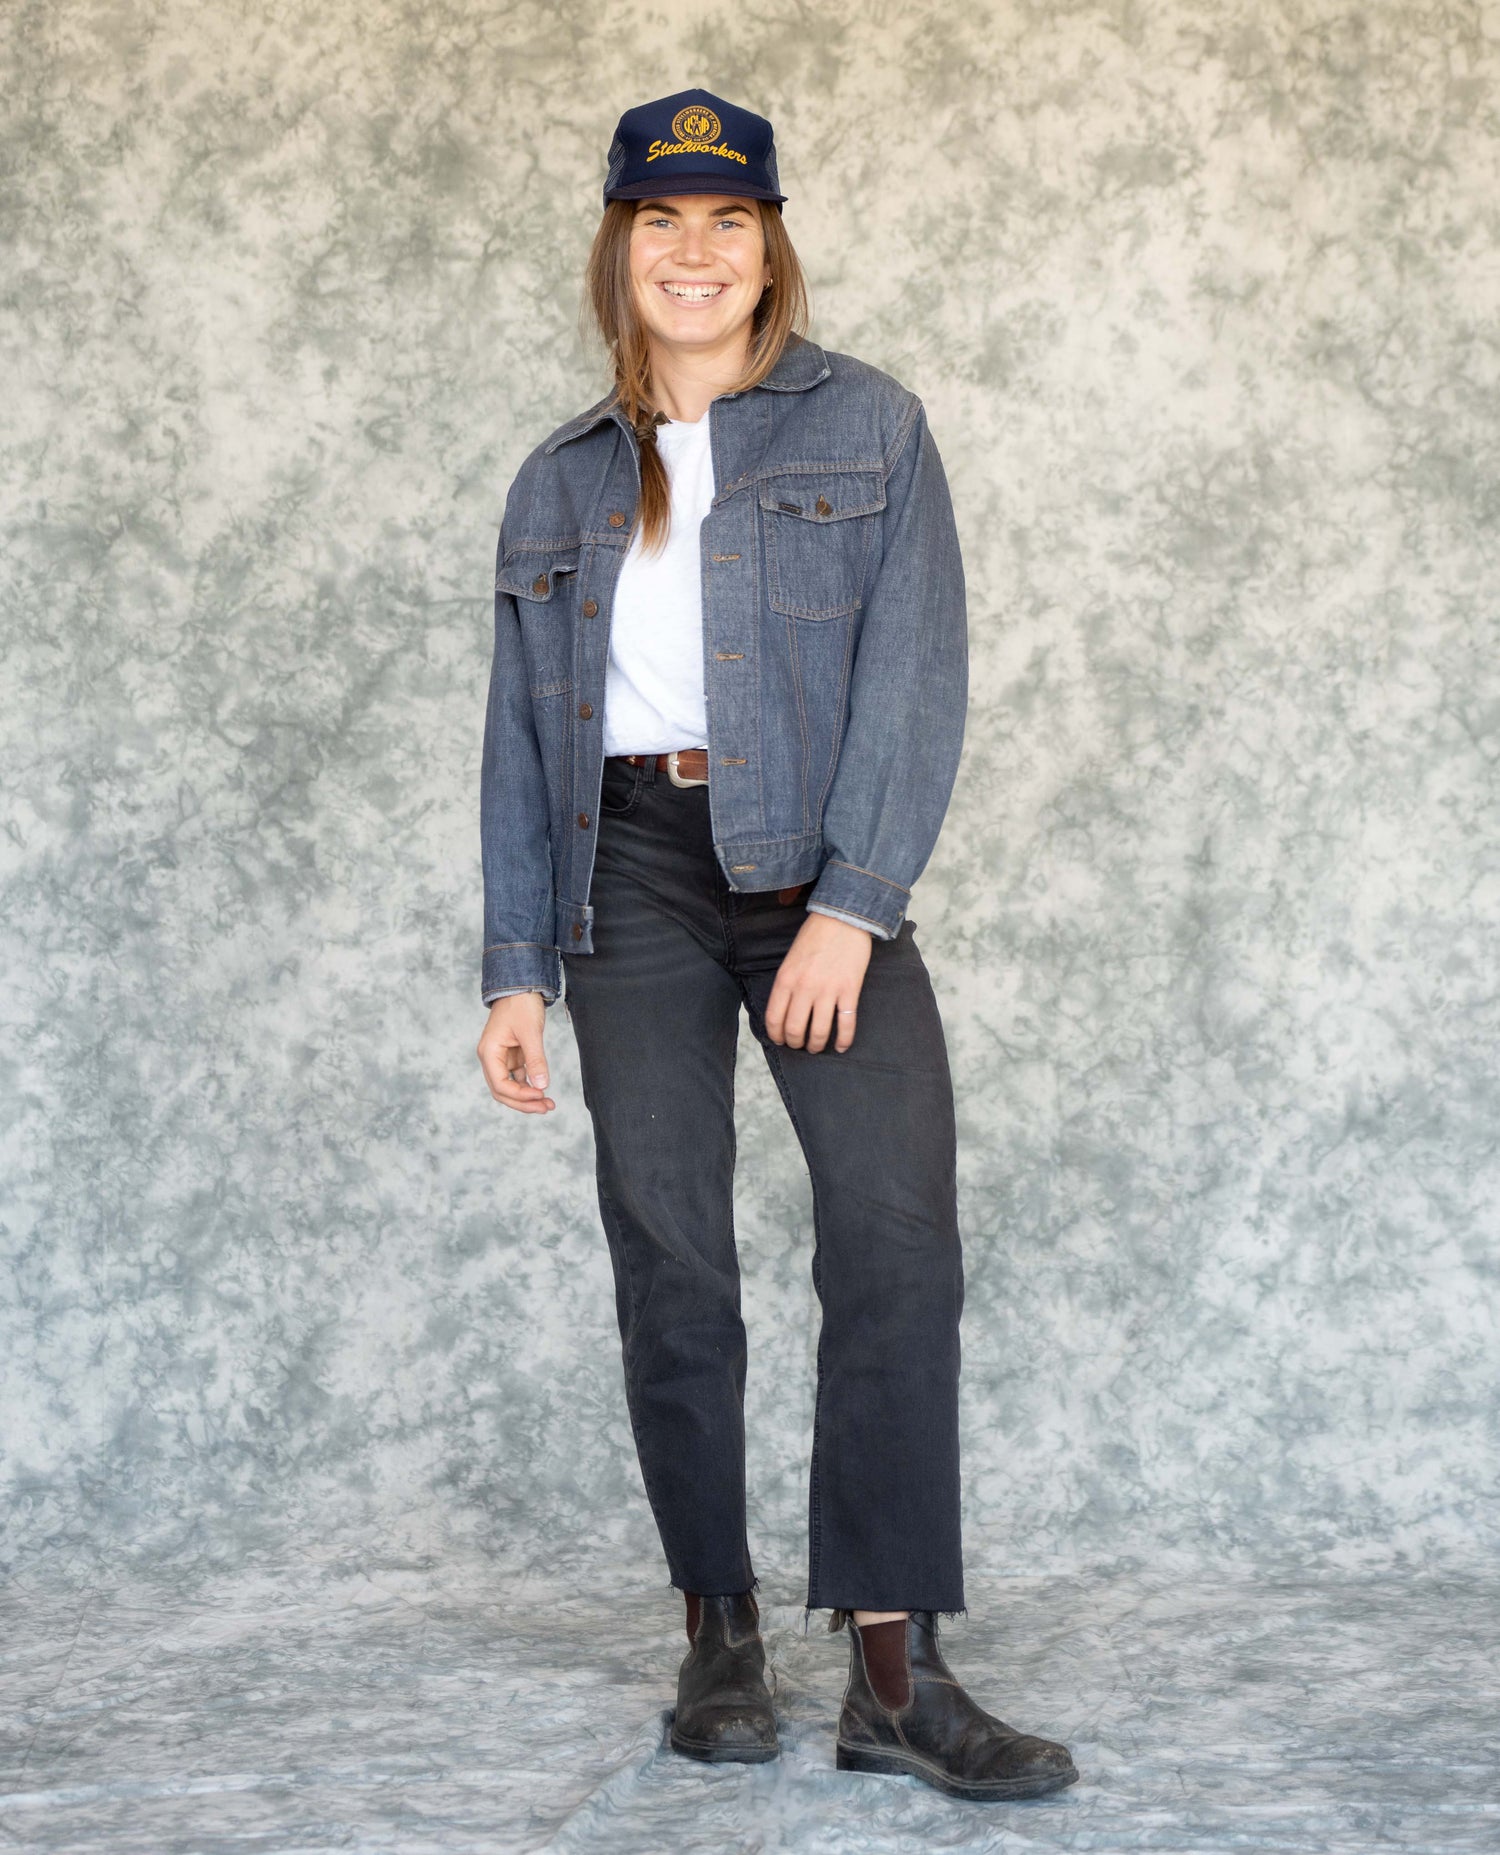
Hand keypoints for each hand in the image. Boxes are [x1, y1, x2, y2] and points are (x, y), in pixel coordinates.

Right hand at [477, 992, 555, 1112]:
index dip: (521, 1095)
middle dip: (523, 1102)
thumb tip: (542, 1085)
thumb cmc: (521, 1004)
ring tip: (548, 1104)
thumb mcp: (530, 1032)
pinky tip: (543, 1090)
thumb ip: (535, 1060)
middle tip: (547, 1107)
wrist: (520, 986)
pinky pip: (517, 1077)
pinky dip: (529, 1085)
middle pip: (502, 1091)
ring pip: (510, 1087)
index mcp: (489, 1052)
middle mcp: (491, 1058)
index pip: (500, 1085)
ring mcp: (501, 1058)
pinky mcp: (511, 1055)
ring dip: (527, 1097)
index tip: (541, 1096)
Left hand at [764, 913, 871, 1052]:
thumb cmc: (815, 937)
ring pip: (819, 1032)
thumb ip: (786, 984)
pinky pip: (846, 1023)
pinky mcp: (849, 991)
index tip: (780, 1040)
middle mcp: (804, 988)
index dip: (776, 1035)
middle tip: (799, 1046)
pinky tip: (841, 1047)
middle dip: (795, 1043)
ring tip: (817, 1048)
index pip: (774, 1018)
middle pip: (794, 1029)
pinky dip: (844, 1040)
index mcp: (786, 979)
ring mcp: (828, 991)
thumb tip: (785, 1011)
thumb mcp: (790, 959)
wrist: (843, 918)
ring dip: (816, 1046)